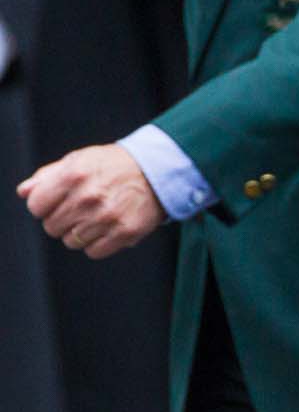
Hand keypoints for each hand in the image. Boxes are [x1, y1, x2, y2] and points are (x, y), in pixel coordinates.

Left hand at [17, 144, 166, 258]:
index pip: (36, 206)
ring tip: (98, 216)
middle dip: (63, 219)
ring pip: (71, 241)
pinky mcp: (125, 232)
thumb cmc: (115, 165)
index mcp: (73, 175)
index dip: (45, 205)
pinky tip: (108, 227)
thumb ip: (48, 176)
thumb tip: (24, 192)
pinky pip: (94, 252)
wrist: (159, 170)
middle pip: (52, 227)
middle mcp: (88, 197)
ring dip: (81, 232)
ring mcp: (107, 216)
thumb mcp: (80, 159)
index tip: (59, 201)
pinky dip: (98, 243)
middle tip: (82, 208)